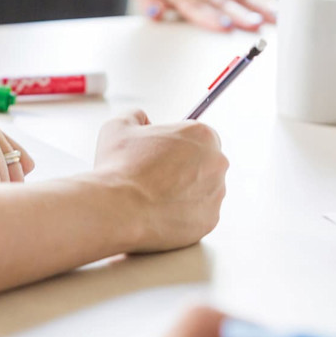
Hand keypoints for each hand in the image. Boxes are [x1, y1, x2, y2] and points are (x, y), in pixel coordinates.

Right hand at [93, 110, 227, 252]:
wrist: (118, 208)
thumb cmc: (119, 167)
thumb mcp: (119, 126)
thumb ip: (136, 116)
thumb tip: (141, 120)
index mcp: (202, 135)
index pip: (201, 137)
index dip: (180, 146)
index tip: (165, 154)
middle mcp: (217, 162)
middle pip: (207, 163)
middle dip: (186, 169)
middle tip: (158, 176)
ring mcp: (216, 193)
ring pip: (205, 191)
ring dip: (186, 192)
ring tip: (156, 197)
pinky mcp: (210, 220)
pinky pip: (200, 215)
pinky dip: (184, 215)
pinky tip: (161, 212)